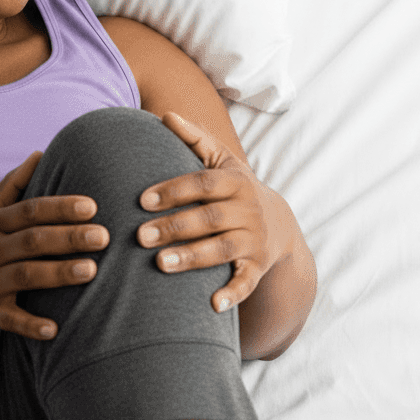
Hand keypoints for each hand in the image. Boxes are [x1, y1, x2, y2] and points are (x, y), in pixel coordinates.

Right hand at [0, 151, 108, 340]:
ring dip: (58, 274)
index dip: (60, 207)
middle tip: (103, 236)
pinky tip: (54, 329)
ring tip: (91, 271)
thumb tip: (41, 153)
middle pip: (32, 241)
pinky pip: (9, 319)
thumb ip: (13, 184)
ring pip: (25, 277)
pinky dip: (30, 326)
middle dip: (68, 238)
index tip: (91, 206)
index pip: (29, 210)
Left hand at [136, 112, 276, 312]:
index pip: (204, 184)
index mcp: (235, 182)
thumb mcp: (222, 161)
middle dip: (174, 227)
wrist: (280, 224)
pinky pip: (246, 282)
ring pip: (223, 250)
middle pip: (209, 219)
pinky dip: (233, 294)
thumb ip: (195, 139)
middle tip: (139, 236)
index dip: (174, 191)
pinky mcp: (258, 267)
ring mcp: (254, 241)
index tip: (142, 200)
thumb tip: (165, 115)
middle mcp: (247, 211)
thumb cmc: (236, 189)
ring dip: (192, 258)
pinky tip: (213, 304)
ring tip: (160, 264)